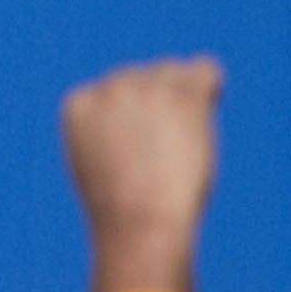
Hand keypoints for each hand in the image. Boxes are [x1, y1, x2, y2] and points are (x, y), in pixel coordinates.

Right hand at [62, 57, 223, 291]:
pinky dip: (211, 90)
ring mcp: (148, 87)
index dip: (127, 120)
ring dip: (182, 103)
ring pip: (176, 73)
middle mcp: (111, 87)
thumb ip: (112, 128)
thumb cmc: (120, 206)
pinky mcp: (183, 94)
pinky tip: (203, 120)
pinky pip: (206, 70)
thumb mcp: (98, 161)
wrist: (140, 221)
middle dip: (156, 109)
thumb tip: (150, 108)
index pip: (111, 89)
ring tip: (174, 148)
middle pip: (147, 78)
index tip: (127, 154)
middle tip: (154, 157)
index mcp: (79, 103)